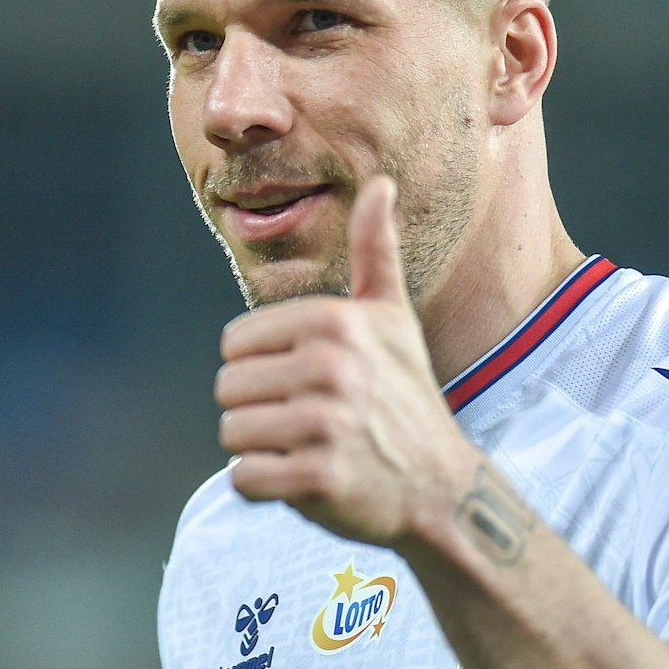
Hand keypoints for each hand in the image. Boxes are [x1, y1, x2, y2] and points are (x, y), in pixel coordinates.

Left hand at [215, 176, 481, 546]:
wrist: (441, 486)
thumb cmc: (405, 395)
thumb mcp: (392, 317)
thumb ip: (375, 249)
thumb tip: (380, 181)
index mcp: (334, 322)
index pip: (234, 344)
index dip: (263, 368)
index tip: (309, 381)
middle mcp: (329, 368)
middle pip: (227, 388)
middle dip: (258, 410)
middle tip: (309, 420)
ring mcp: (324, 425)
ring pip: (232, 434)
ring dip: (261, 449)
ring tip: (309, 446)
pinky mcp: (316, 479)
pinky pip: (244, 478)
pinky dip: (267, 486)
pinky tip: (308, 478)